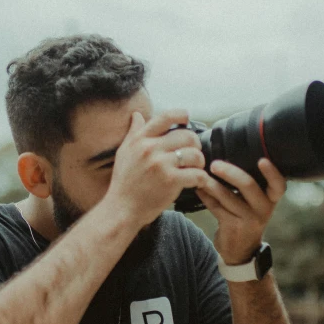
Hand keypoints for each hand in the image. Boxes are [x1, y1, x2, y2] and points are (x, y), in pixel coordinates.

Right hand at [105, 110, 209, 227]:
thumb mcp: (124, 152)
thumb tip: (137, 115)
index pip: (166, 117)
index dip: (181, 115)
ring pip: (195, 154)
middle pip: (187, 135)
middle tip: (194, 153)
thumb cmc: (124, 182)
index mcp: (141, 139)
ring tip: (196, 168)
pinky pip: (196, 174)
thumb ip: (133, 132)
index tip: (187, 120)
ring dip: (200, 162)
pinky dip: (201, 178)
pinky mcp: (171, 181)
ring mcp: (161, 164)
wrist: (121, 209)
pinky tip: (197, 182)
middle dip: (195, 144)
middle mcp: (151, 149)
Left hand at [195, 159, 285, 264]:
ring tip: (200, 175)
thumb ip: (249, 184)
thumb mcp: (255, 202)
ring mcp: (248, 220)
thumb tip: (228, 154)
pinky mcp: (232, 227)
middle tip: (215, 164)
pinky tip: (198, 189)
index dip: (272, 173)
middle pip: (248, 186)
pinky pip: (216, 208)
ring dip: (212, 184)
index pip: (278, 185)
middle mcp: (263, 209)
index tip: (262, 160)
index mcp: (271, 199)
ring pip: (227, 197)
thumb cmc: (246, 216)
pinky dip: (206, 197)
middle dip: (230, 172)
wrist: (241, 249)